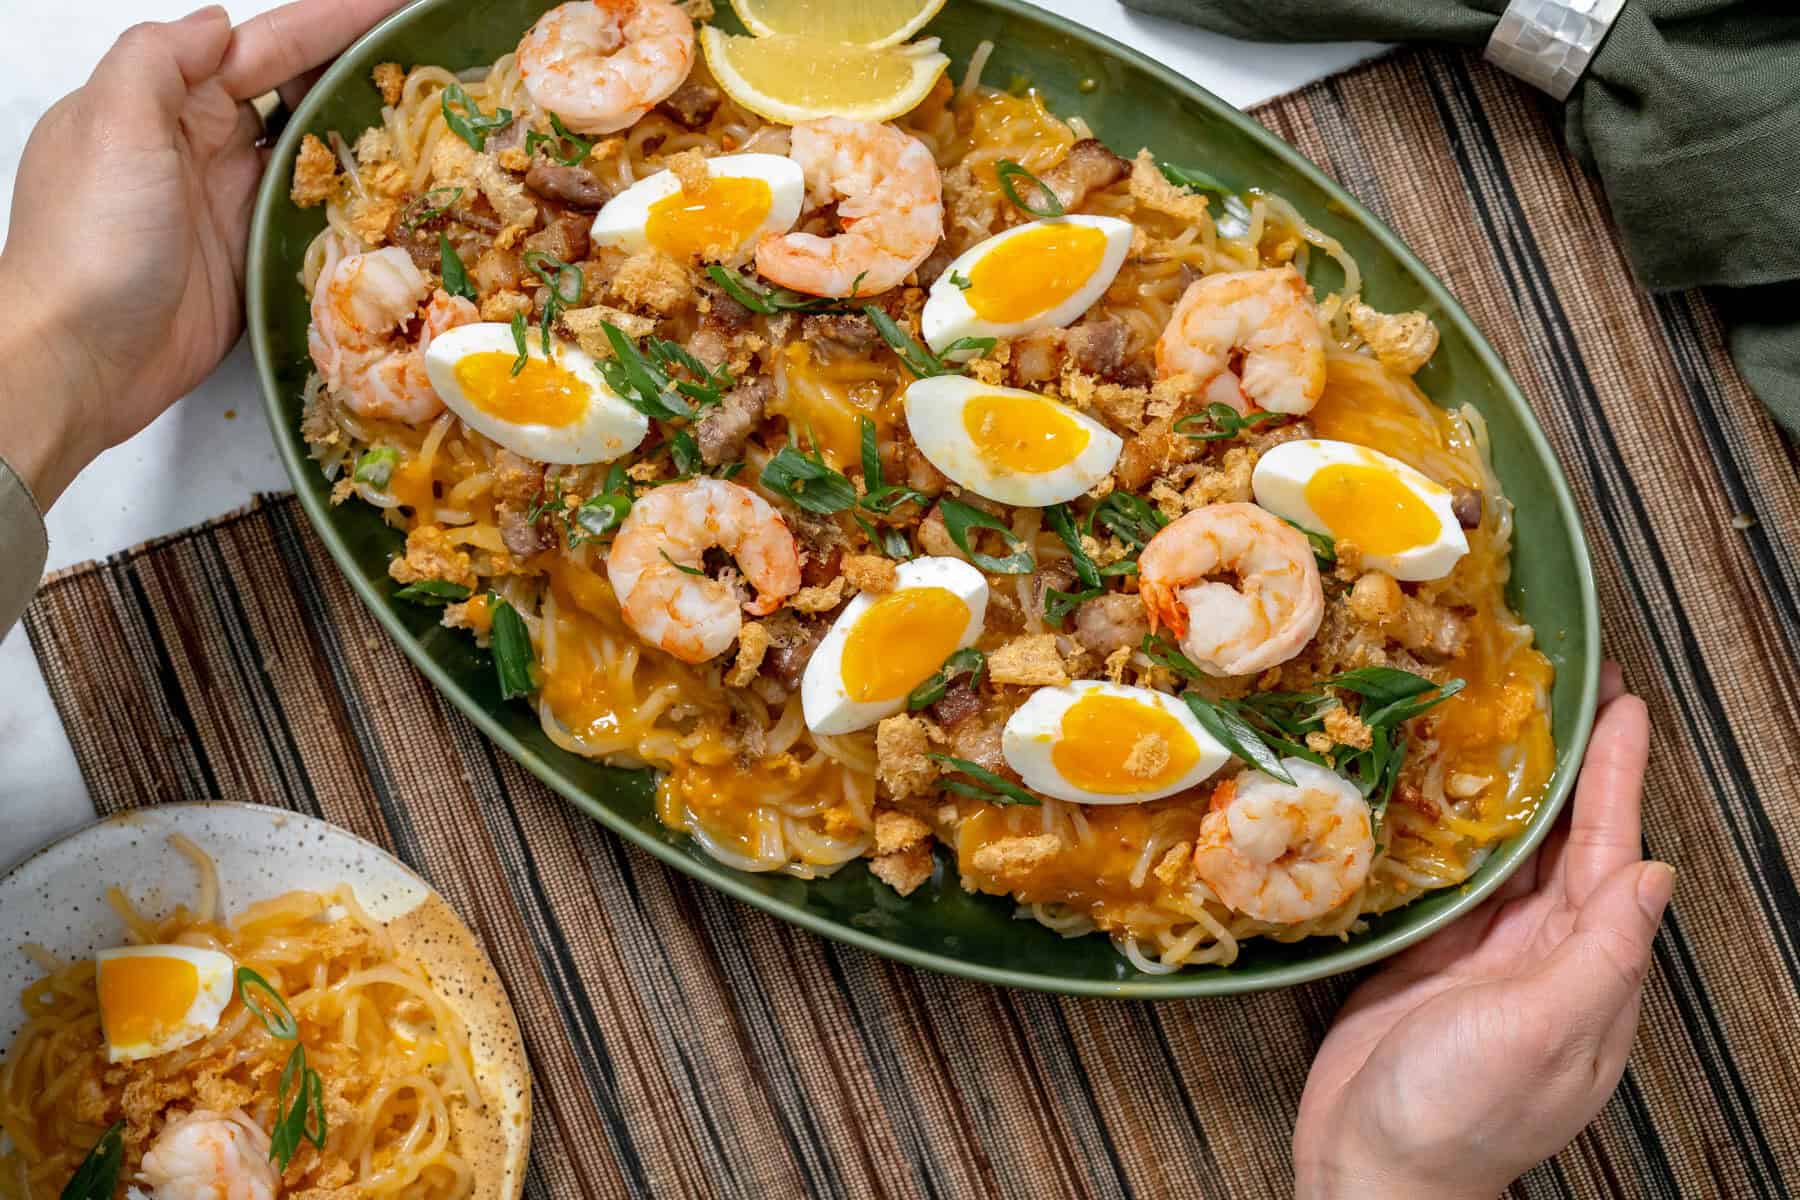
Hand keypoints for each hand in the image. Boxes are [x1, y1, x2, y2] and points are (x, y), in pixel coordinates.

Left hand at [0, 0, 404, 506]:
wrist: (78, 359)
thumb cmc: (88, 240)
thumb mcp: (110, 126)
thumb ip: (159, 60)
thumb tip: (221, 23)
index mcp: (169, 102)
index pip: (265, 46)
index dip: (333, 21)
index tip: (397, 5)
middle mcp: (204, 146)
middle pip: (297, 94)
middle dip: (360, 72)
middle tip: (432, 67)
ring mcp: (232, 206)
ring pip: (313, 157)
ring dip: (366, 139)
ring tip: (432, 127)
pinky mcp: (253, 262)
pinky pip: (313, 222)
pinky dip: (354, 209)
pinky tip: (399, 203)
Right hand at [1293, 662, 1668, 1198]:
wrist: (1373, 1169)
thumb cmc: (1457, 1114)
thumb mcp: (1541, 1033)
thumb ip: (1600, 957)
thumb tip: (1654, 876)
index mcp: (1586, 972)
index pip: (1613, 856)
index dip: (1619, 781)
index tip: (1624, 710)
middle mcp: (1544, 956)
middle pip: (1567, 844)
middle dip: (1575, 770)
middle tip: (1567, 694)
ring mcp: (1484, 956)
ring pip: (1512, 855)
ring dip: (1516, 792)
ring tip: (1508, 726)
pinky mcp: (1428, 957)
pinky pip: (1452, 880)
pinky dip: (1453, 833)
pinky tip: (1438, 796)